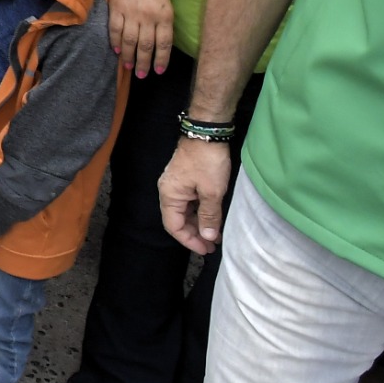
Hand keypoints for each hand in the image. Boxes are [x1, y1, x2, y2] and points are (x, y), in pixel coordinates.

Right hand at [108, 0, 174, 75]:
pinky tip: (116, 51)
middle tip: (142, 75)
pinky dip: (115, 42)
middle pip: (145, 45)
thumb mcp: (166, 7)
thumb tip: (159, 49)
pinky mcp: (116, 9)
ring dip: (129, 56)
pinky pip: (115, 30)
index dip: (161, 59)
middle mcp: (148, 16)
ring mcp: (131, 13)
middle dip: (144, 63)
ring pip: (129, 40)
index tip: (158, 71)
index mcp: (164, 16)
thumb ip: (163, 26)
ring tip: (129, 67)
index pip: (164, 43)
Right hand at [159, 135, 233, 253]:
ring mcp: (176, 184)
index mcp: (169, 195)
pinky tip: (212, 217)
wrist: (207, 132)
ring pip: (184, 211)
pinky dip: (199, 212)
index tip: (206, 250)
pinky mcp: (185, 179)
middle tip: (213, 246)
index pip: (173, 227)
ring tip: (215, 234)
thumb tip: (208, 237)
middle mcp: (168, 191)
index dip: (189, 241)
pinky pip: (189, 202)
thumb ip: (209, 216)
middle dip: (194, 234)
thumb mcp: (212, 192)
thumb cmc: (207, 161)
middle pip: (177, 220)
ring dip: (198, 223)